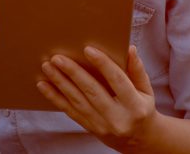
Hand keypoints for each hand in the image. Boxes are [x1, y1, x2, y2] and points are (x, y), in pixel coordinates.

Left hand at [38, 44, 157, 152]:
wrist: (139, 141)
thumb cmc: (142, 108)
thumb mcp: (146, 90)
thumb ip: (137, 70)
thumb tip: (130, 49)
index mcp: (135, 106)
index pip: (118, 81)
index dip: (103, 64)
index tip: (88, 49)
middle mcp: (117, 118)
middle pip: (92, 91)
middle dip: (73, 73)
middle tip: (58, 58)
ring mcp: (102, 125)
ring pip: (77, 102)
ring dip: (60, 83)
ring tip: (48, 67)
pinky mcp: (90, 128)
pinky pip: (70, 112)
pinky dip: (55, 97)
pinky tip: (43, 85)